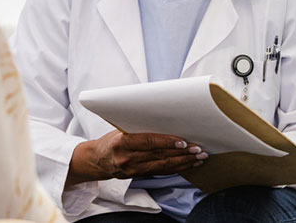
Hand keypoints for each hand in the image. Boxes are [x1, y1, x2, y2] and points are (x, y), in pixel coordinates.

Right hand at [66, 130, 207, 185]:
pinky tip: (188, 164)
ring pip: (163, 166)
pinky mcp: (138, 176)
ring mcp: (133, 170)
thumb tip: (166, 119)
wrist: (96, 160)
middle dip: (182, 153)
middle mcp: (127, 158)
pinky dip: (177, 168)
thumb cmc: (110, 140)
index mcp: (121, 142)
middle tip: (198, 149)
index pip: (149, 142)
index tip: (184, 141)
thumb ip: (140, 128)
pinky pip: (161, 172)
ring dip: (184, 162)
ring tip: (199, 157)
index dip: (167, 142)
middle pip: (159, 155)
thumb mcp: (120, 129)